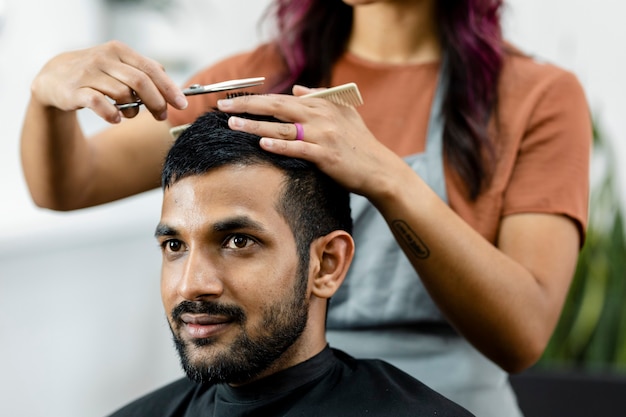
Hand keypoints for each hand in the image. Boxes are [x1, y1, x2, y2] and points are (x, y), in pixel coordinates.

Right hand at [30, 40, 187, 122]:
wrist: (54, 77)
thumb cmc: (95, 74)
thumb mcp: (118, 65)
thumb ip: (142, 70)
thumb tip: (168, 80)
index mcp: (119, 51)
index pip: (151, 69)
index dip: (169, 88)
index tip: (182, 104)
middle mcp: (104, 58)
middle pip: (140, 82)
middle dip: (156, 102)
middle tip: (161, 116)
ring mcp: (88, 74)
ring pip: (123, 94)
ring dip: (132, 110)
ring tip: (129, 114)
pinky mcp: (74, 91)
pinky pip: (99, 104)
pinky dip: (111, 114)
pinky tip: (115, 118)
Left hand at [216, 86, 406, 200]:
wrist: (378, 168)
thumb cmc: (359, 142)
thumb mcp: (344, 113)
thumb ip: (320, 98)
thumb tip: (295, 91)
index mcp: (322, 105)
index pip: (281, 98)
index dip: (255, 98)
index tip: (233, 100)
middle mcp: (320, 117)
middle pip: (276, 107)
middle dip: (247, 106)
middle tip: (223, 107)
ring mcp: (323, 136)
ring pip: (282, 128)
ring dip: (255, 125)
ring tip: (233, 124)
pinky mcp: (326, 155)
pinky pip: (298, 148)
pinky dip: (280, 145)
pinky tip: (263, 143)